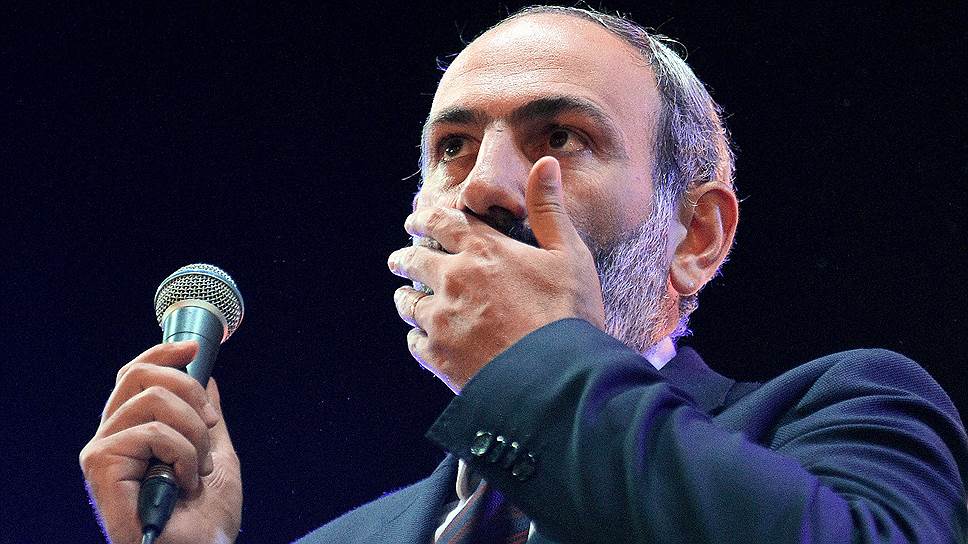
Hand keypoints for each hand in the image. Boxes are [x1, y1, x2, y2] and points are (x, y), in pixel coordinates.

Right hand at [79, 342, 241, 543]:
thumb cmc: (205, 522)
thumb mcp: (217, 457)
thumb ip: (208, 420)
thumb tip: (209, 377)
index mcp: (134, 432)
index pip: (135, 375)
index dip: (162, 353)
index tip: (194, 348)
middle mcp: (112, 437)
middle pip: (139, 375)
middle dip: (188, 390)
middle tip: (210, 424)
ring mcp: (103, 451)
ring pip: (152, 400)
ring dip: (193, 433)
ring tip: (199, 468)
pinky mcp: (101, 466)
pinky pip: (152, 432)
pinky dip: (183, 454)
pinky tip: (185, 484)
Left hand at [388, 156, 604, 391]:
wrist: (556, 377)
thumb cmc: (568, 314)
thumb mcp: (569, 254)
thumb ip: (549, 208)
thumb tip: (545, 162)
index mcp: (483, 250)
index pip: (442, 222)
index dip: (425, 216)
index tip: (415, 216)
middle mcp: (454, 279)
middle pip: (415, 259)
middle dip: (405, 256)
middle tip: (398, 258)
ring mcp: (442, 319)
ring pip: (408, 302)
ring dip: (404, 296)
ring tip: (403, 298)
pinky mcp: (440, 357)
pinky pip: (415, 343)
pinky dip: (416, 338)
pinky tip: (419, 339)